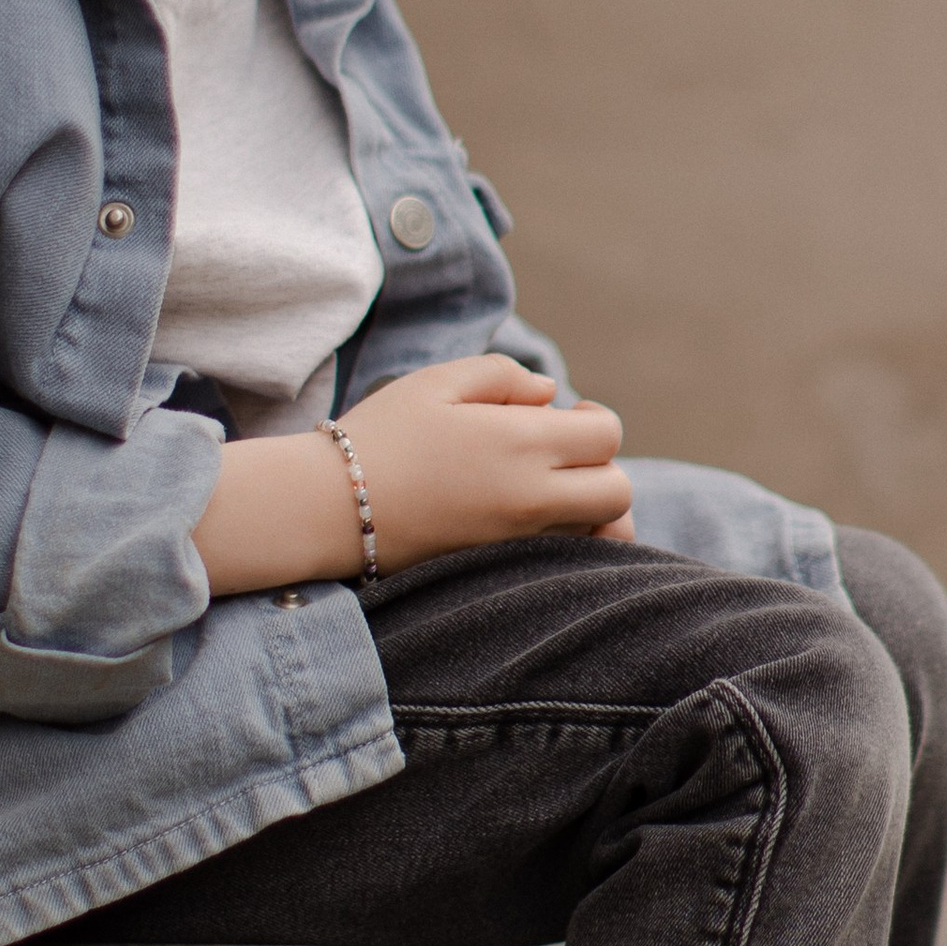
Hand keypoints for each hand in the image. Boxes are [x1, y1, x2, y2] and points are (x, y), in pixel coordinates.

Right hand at [340, 357, 631, 571]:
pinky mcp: (500, 569)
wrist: (328, 509)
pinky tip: (533, 520)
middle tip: (561, 455)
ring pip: (597, 533)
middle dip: (603, 468)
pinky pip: (564, 560)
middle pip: (617, 492)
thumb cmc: (380, 436)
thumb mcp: (437, 383)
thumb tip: (549, 394)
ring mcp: (518, 542)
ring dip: (590, 510)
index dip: (594, 419)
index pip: (606, 435)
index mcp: (520, 443)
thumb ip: (503, 376)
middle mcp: (530, 498)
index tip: (564, 416)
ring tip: (552, 490)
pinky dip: (568, 540)